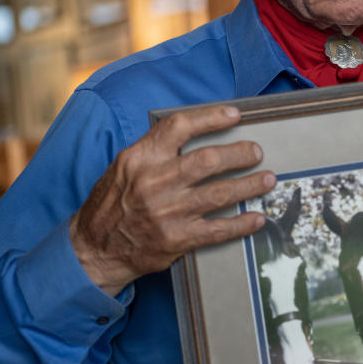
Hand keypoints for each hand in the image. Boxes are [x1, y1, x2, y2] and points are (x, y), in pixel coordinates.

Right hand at [70, 105, 275, 294]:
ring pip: (219, 193)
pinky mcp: (176, 239)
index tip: (234, 115)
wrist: (94, 248)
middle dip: (239, 154)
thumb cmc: (113, 203)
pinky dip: (241, 224)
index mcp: (140, 158)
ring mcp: (167, 212)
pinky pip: (217, 230)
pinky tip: (257, 218)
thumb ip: (156, 150)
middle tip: (256, 152)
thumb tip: (197, 132)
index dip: (211, 118)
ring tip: (268, 179)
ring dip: (249, 185)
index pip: (180, 127)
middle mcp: (155, 182)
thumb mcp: (125, 166)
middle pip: (208, 160)